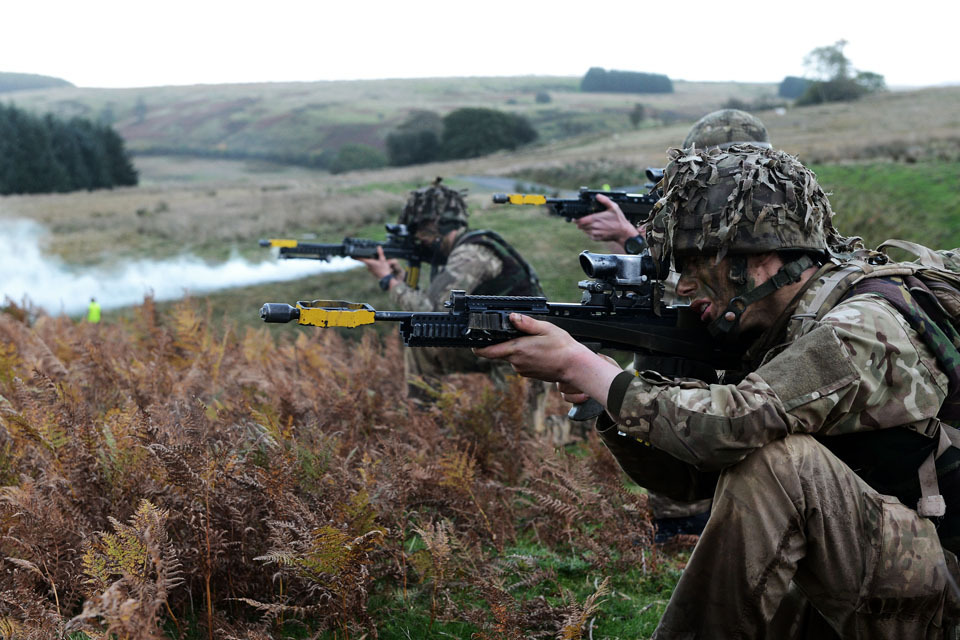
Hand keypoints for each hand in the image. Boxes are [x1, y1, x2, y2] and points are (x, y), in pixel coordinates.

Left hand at [356, 246, 402, 280]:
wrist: (386, 278)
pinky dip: (372, 264)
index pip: (361, 259)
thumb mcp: (383, 260)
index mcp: (370, 263)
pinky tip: (377, 264)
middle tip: (365, 255)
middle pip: (365, 261)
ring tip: (375, 259)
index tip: (351, 256)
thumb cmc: (384, 269)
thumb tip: (378, 247)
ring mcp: (370, 269)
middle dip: (365, 257)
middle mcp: (368, 266)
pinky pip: (371, 266)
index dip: (356, 257)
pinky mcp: (372, 271)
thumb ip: (380, 253)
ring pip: (368, 264)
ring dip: (370, 261)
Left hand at [474, 314, 621, 403]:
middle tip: (517, 334)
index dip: (477, 347)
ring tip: (534, 343)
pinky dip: (525, 356)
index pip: (487, 352)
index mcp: (517, 349)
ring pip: (511, 357)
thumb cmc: (562, 348)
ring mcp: (522, 370)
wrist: (574, 367)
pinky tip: (538, 352)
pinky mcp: (528, 374)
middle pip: (500, 352)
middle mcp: (516, 362)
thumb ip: (526, 323)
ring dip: (517, 349)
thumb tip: (511, 317)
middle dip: (504, 343)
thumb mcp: (545, 328)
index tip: (472, 343)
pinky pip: (520, 363)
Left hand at [574, 194, 637, 247]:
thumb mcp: (614, 207)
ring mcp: (596, 233)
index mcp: (596, 218)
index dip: (576, 219)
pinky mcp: (597, 238)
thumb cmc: (619, 220)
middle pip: (581, 226)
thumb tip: (598, 195)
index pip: (581, 220)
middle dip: (579, 223)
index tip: (574, 218)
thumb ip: (605, 200)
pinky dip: (589, 232)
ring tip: (588, 223)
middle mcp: (594, 227)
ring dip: (584, 227)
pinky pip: (589, 235)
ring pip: (584, 230)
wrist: (623, 233)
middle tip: (581, 220)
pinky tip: (593, 229)